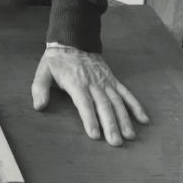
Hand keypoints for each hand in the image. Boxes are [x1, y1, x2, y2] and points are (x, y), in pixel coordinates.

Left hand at [31, 45, 148, 145]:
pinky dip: (136, 106)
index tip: (95, 135)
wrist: (73, 40)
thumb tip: (38, 106)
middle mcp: (93, 83)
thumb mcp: (43, 70)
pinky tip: (143, 119)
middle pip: (103, 105)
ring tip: (129, 136)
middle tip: (116, 142)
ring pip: (117, 101)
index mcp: (75, 82)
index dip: (89, 119)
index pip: (84, 103)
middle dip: (110, 124)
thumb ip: (40, 88)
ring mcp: (105, 82)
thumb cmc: (57, 60)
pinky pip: (126, 93)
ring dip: (124, 119)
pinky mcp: (113, 80)